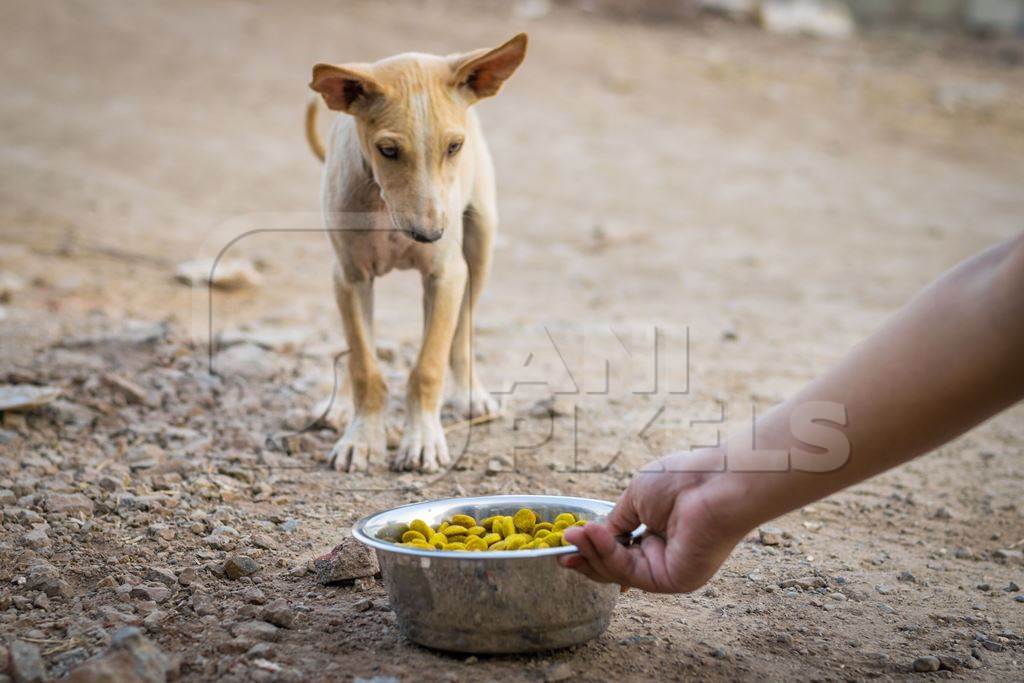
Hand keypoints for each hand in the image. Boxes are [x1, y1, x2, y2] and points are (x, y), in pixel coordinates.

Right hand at [559, 450, 746, 592]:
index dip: (591, 547)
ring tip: (573, 535)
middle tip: (562, 549)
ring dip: (592, 553)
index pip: (619, 549)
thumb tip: (590, 534)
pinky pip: (631, 572)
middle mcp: (662, 555)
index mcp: (657, 534)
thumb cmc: (681, 480)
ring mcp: (668, 570)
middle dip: (586, 557)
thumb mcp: (635, 498)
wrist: (716, 482)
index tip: (565, 542)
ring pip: (619, 571)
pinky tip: (592, 535)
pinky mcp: (673, 580)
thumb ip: (614, 521)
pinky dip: (608, 555)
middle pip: (615, 566)